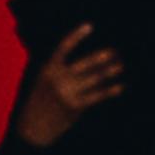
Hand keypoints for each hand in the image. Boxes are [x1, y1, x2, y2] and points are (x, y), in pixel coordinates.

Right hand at [11, 23, 121, 146]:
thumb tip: (84, 61)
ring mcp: (67, 93)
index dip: (76, 36)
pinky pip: (96, 96)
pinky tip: (119, 86)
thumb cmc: (40, 101)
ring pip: (93, 79)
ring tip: (120, 66)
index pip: (63, 47)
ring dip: (108, 72)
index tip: (89, 26)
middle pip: (84, 64)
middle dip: (100, 58)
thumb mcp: (43, 80)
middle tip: (114, 51)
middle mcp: (58, 79)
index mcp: (49, 69)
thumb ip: (59, 69)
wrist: (33, 128)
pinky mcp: (75, 106)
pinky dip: (109, 91)